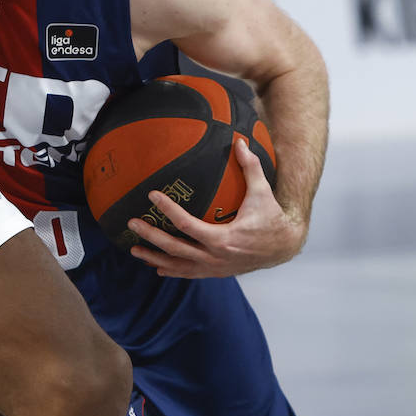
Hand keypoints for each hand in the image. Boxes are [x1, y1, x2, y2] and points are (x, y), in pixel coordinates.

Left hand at [126, 139, 305, 278]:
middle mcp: (216, 257)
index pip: (188, 226)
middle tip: (132, 223)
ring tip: (134, 250)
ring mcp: (215, 267)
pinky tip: (156, 267)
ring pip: (179, 266)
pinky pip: (189, 273)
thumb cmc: (271, 217)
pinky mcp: (216, 272)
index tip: (152, 195)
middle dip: (151, 236)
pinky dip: (172, 270)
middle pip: (176, 249)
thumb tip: (240, 141)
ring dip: (155, 258)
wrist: (284, 246)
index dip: (168, 210)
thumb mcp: (262, 192)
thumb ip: (251, 167)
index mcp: (224, 238)